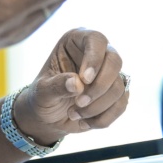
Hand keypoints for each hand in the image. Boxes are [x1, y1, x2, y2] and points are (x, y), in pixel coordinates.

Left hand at [11, 29, 128, 145]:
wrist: (48, 117)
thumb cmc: (43, 96)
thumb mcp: (42, 91)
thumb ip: (56, 86)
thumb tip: (77, 84)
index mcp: (76, 41)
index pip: (96, 39)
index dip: (94, 59)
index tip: (84, 79)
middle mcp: (97, 53)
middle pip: (114, 61)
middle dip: (99, 87)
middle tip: (79, 102)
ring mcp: (109, 74)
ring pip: (119, 87)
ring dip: (97, 106)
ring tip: (74, 114)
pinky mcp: (116, 94)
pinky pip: (121, 105)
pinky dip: (103, 118)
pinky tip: (84, 123)